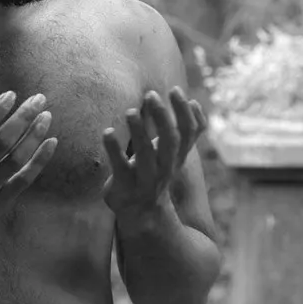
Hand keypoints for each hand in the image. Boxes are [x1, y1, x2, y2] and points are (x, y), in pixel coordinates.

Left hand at [102, 87, 205, 216]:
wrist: (141, 214)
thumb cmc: (155, 173)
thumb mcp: (173, 154)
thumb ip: (185, 132)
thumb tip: (195, 103)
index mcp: (177, 156)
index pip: (189, 132)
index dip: (184, 112)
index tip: (175, 90)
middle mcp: (165, 167)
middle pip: (170, 140)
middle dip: (162, 116)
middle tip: (150, 94)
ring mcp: (145, 178)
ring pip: (146, 155)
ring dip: (139, 131)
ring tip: (130, 111)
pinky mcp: (123, 186)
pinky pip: (120, 167)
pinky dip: (114, 150)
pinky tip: (107, 132)